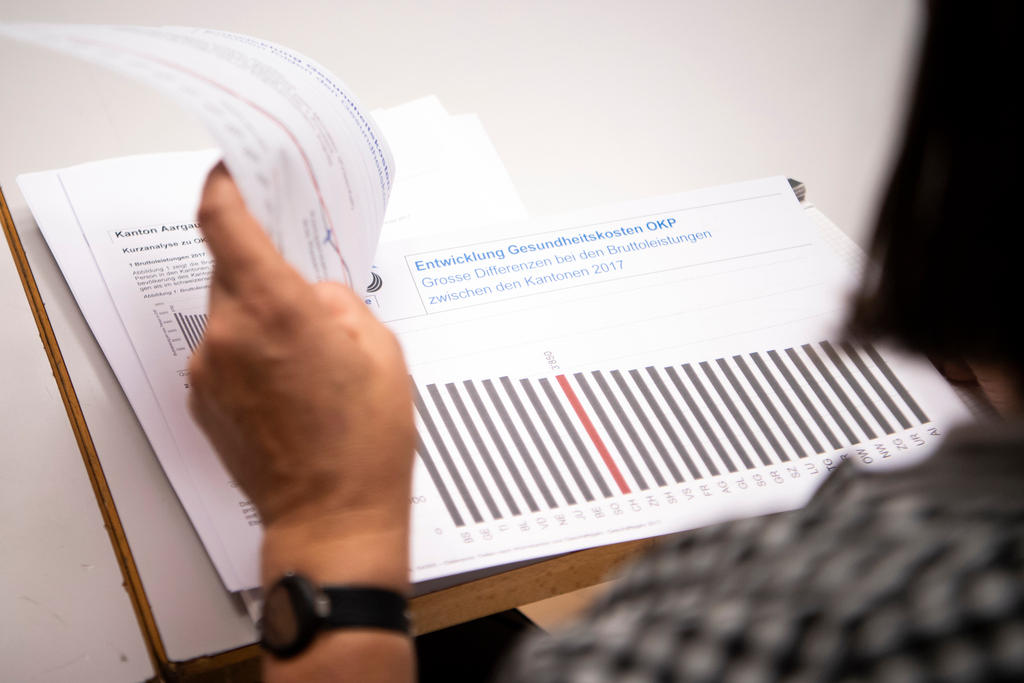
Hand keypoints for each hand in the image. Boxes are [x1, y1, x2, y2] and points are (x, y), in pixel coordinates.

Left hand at [188, 163, 415, 589]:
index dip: (224, 186)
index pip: (224, 221)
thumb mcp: (381, 351)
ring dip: (262, 316)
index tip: (233, 171)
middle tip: (307, 288)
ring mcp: (210, 370)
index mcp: (275, 309)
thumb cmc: (364, 444)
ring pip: (229, 312)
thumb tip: (314, 295)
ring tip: (311, 356)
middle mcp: (229, 333)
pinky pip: (224, 351)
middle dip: (268, 268)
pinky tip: (292, 384)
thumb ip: (340, 303)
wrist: (332, 518)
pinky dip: (252, 351)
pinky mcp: (204, 399)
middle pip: (231, 268)